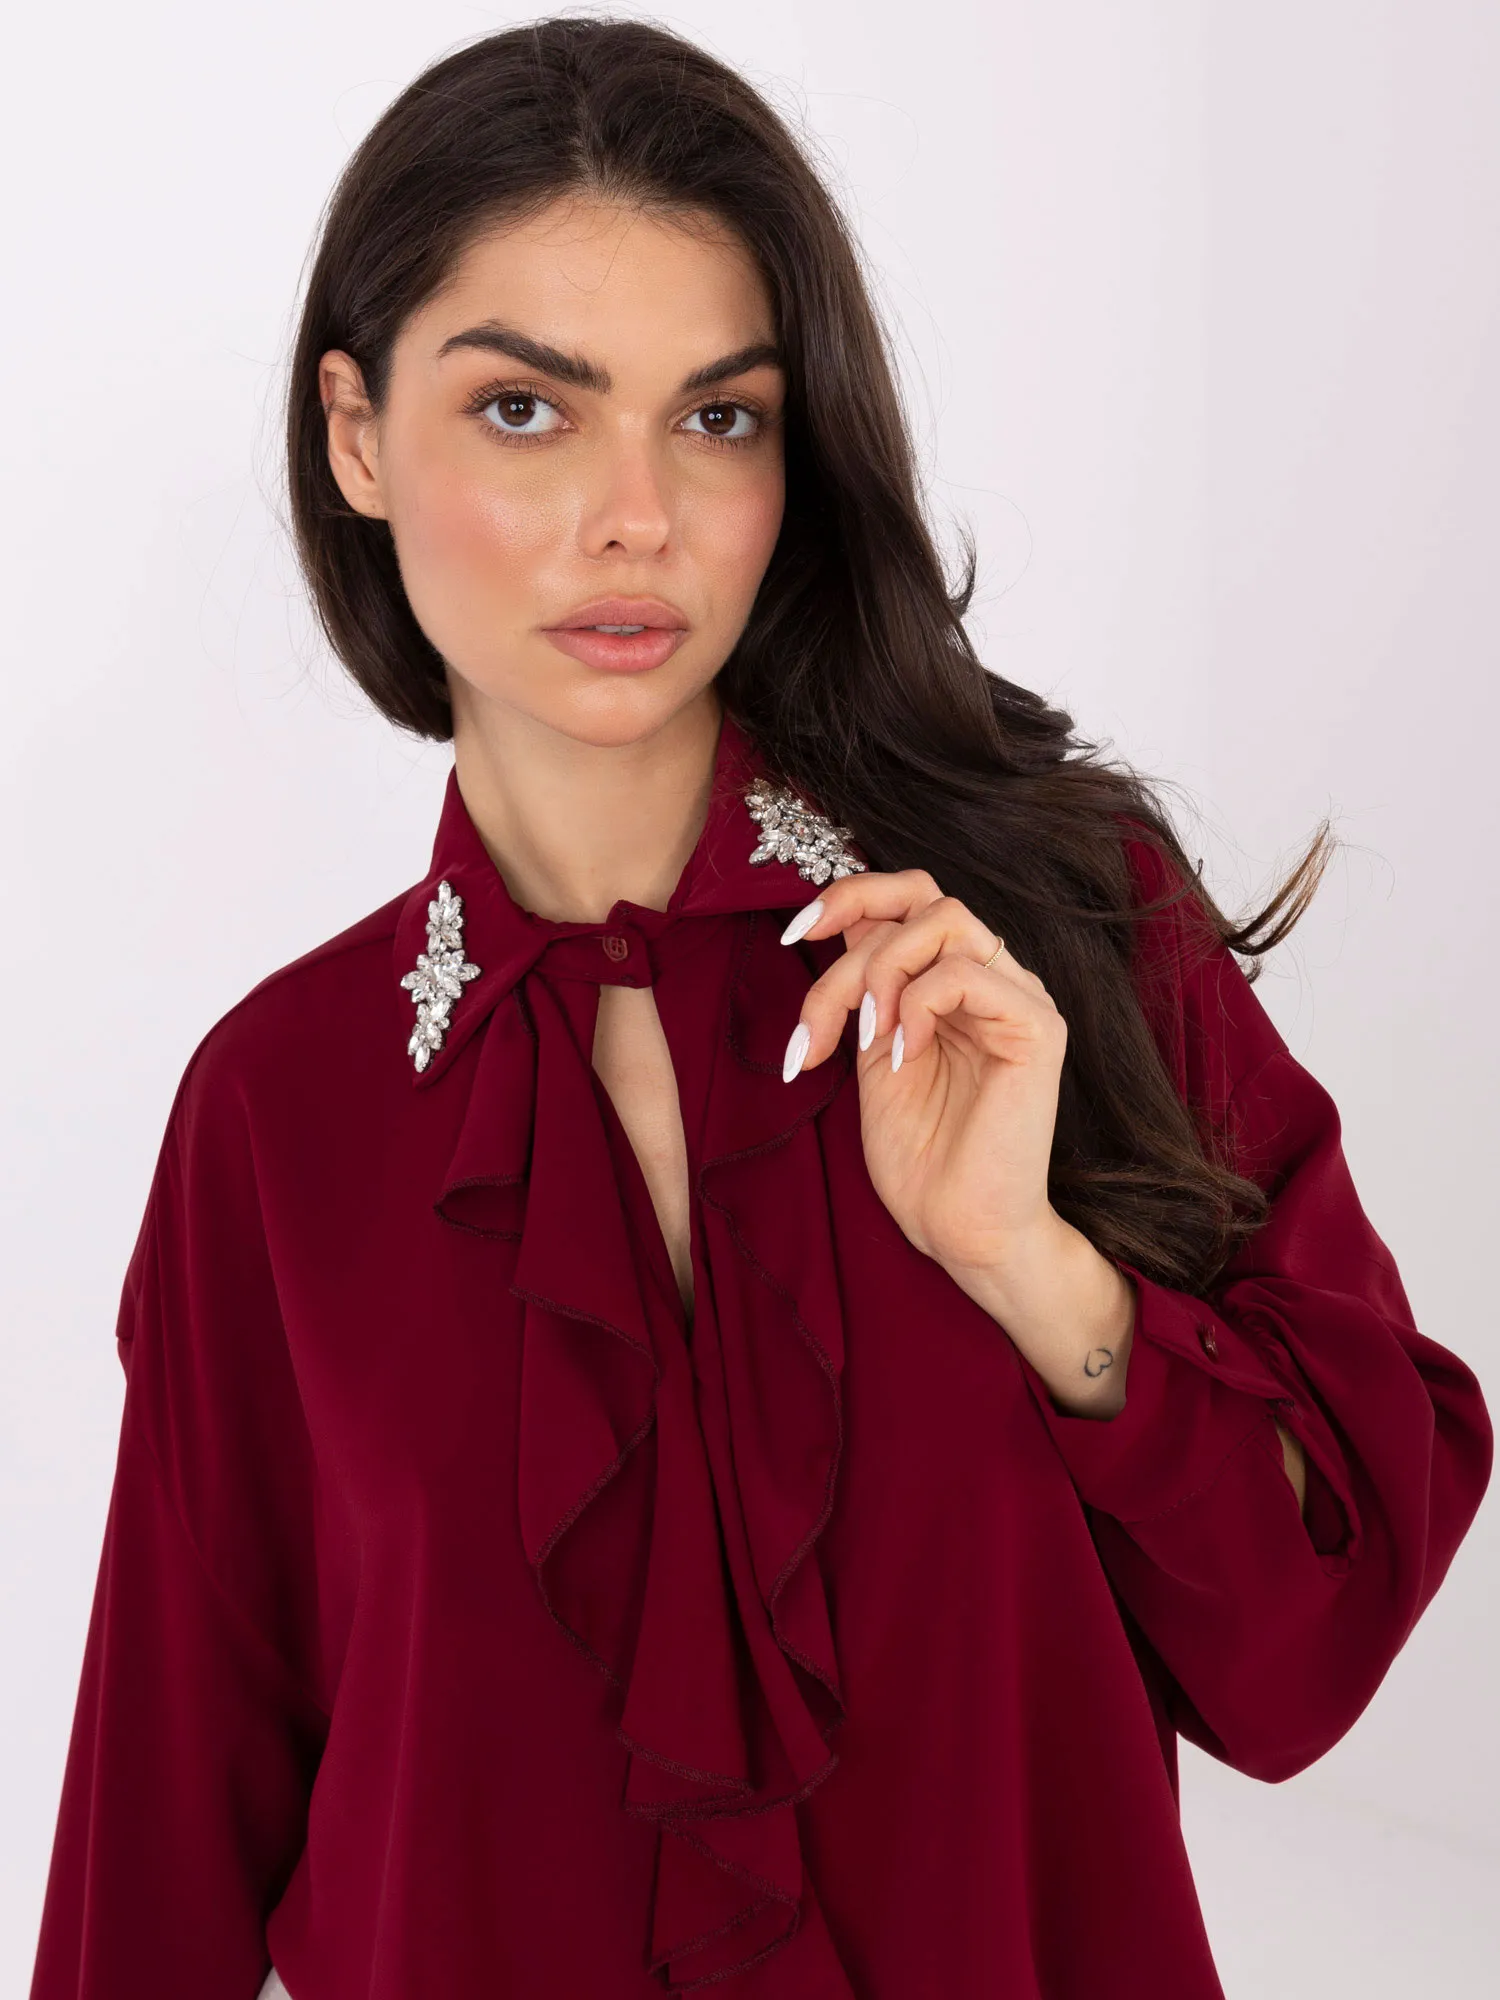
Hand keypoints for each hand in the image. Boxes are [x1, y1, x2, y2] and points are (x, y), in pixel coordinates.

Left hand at [780, 869, 1067, 1273]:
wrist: (959, 1227)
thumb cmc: (919, 1153)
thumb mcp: (870, 1050)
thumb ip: (862, 988)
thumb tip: (828, 921)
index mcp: (953, 978)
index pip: (910, 896)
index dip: (848, 897)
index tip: (794, 935)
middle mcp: (992, 976)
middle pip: (921, 894)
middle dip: (852, 940)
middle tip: (822, 1018)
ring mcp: (1019, 997)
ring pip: (944, 920)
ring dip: (881, 971)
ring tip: (866, 1037)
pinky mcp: (1036, 1028)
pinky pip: (966, 972)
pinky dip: (918, 1005)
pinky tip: (903, 1056)